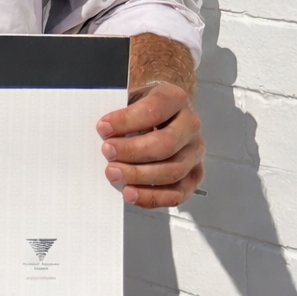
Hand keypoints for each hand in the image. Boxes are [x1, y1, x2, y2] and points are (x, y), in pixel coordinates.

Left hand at [96, 82, 203, 208]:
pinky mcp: (194, 175)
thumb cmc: (144, 107)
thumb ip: (120, 111)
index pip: (154, 110)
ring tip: (113, 173)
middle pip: (165, 144)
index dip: (126, 121)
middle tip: (107, 152)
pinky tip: (130, 193)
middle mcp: (190, 125)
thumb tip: (102, 132)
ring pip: (172, 171)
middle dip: (132, 151)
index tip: (103, 128)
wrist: (164, 113)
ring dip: (138, 176)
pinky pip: (177, 193)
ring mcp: (195, 152)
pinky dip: (152, 197)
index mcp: (175, 98)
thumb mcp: (132, 98)